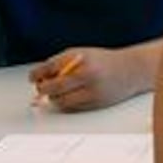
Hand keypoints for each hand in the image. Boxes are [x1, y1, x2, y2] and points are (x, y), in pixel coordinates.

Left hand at [29, 47, 145, 110]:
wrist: (130, 70)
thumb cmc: (103, 61)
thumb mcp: (81, 54)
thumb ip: (62, 63)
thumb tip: (41, 77)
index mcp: (81, 59)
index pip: (51, 68)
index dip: (37, 74)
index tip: (33, 77)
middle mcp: (87, 75)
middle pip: (54, 87)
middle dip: (43, 89)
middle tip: (41, 87)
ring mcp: (92, 91)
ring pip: (62, 101)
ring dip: (54, 98)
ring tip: (56, 92)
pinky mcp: (96, 104)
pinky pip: (73, 108)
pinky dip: (66, 103)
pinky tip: (69, 96)